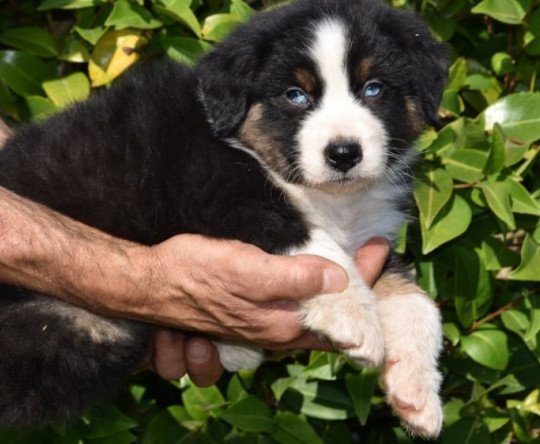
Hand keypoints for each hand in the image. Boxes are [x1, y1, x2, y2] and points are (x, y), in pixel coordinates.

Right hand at [148, 237, 389, 382]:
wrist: (152, 283)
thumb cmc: (197, 275)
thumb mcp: (247, 272)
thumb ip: (294, 278)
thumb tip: (338, 277)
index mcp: (284, 323)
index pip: (342, 308)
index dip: (366, 276)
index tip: (380, 244)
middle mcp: (279, 329)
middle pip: (333, 311)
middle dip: (358, 280)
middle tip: (373, 247)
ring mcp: (265, 322)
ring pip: (315, 308)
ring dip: (335, 283)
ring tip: (352, 256)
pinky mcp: (252, 311)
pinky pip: (294, 302)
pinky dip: (310, 285)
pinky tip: (311, 268)